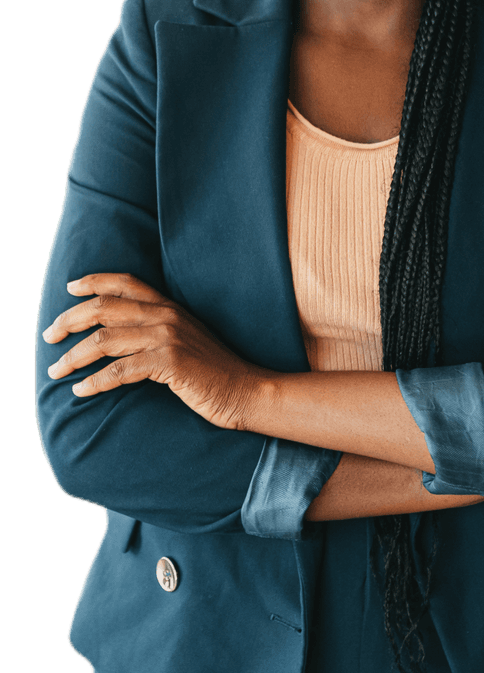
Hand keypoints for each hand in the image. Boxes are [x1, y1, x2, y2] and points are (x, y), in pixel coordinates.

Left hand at [43, 273, 262, 430]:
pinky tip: (80, 390)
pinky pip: (119, 370)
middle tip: (49, 335)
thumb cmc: (213, 371)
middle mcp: (167, 316)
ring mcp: (168, 338)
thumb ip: (158, 330)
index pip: (126, 283)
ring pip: (105, 339)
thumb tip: (119, 336)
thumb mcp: (186, 340)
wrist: (246, 390)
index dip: (95, 281)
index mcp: (170, 307)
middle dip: (69, 320)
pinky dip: (95, 382)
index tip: (70, 288)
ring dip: (73, 356)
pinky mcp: (170, 363)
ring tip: (56, 370)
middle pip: (105, 308)